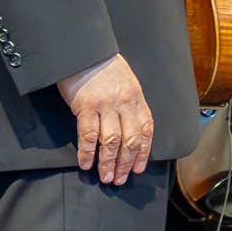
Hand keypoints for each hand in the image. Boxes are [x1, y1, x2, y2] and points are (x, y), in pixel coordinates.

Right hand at [57, 54, 155, 186]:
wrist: (85, 51)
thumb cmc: (104, 67)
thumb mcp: (127, 83)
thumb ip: (129, 104)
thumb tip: (129, 128)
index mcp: (137, 99)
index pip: (146, 130)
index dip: (143, 152)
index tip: (138, 168)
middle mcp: (124, 104)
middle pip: (130, 140)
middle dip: (125, 163)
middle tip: (119, 179)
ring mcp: (105, 106)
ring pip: (111, 142)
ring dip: (108, 163)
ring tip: (105, 177)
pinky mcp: (86, 107)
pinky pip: (88, 135)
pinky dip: (87, 152)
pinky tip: (86, 164)